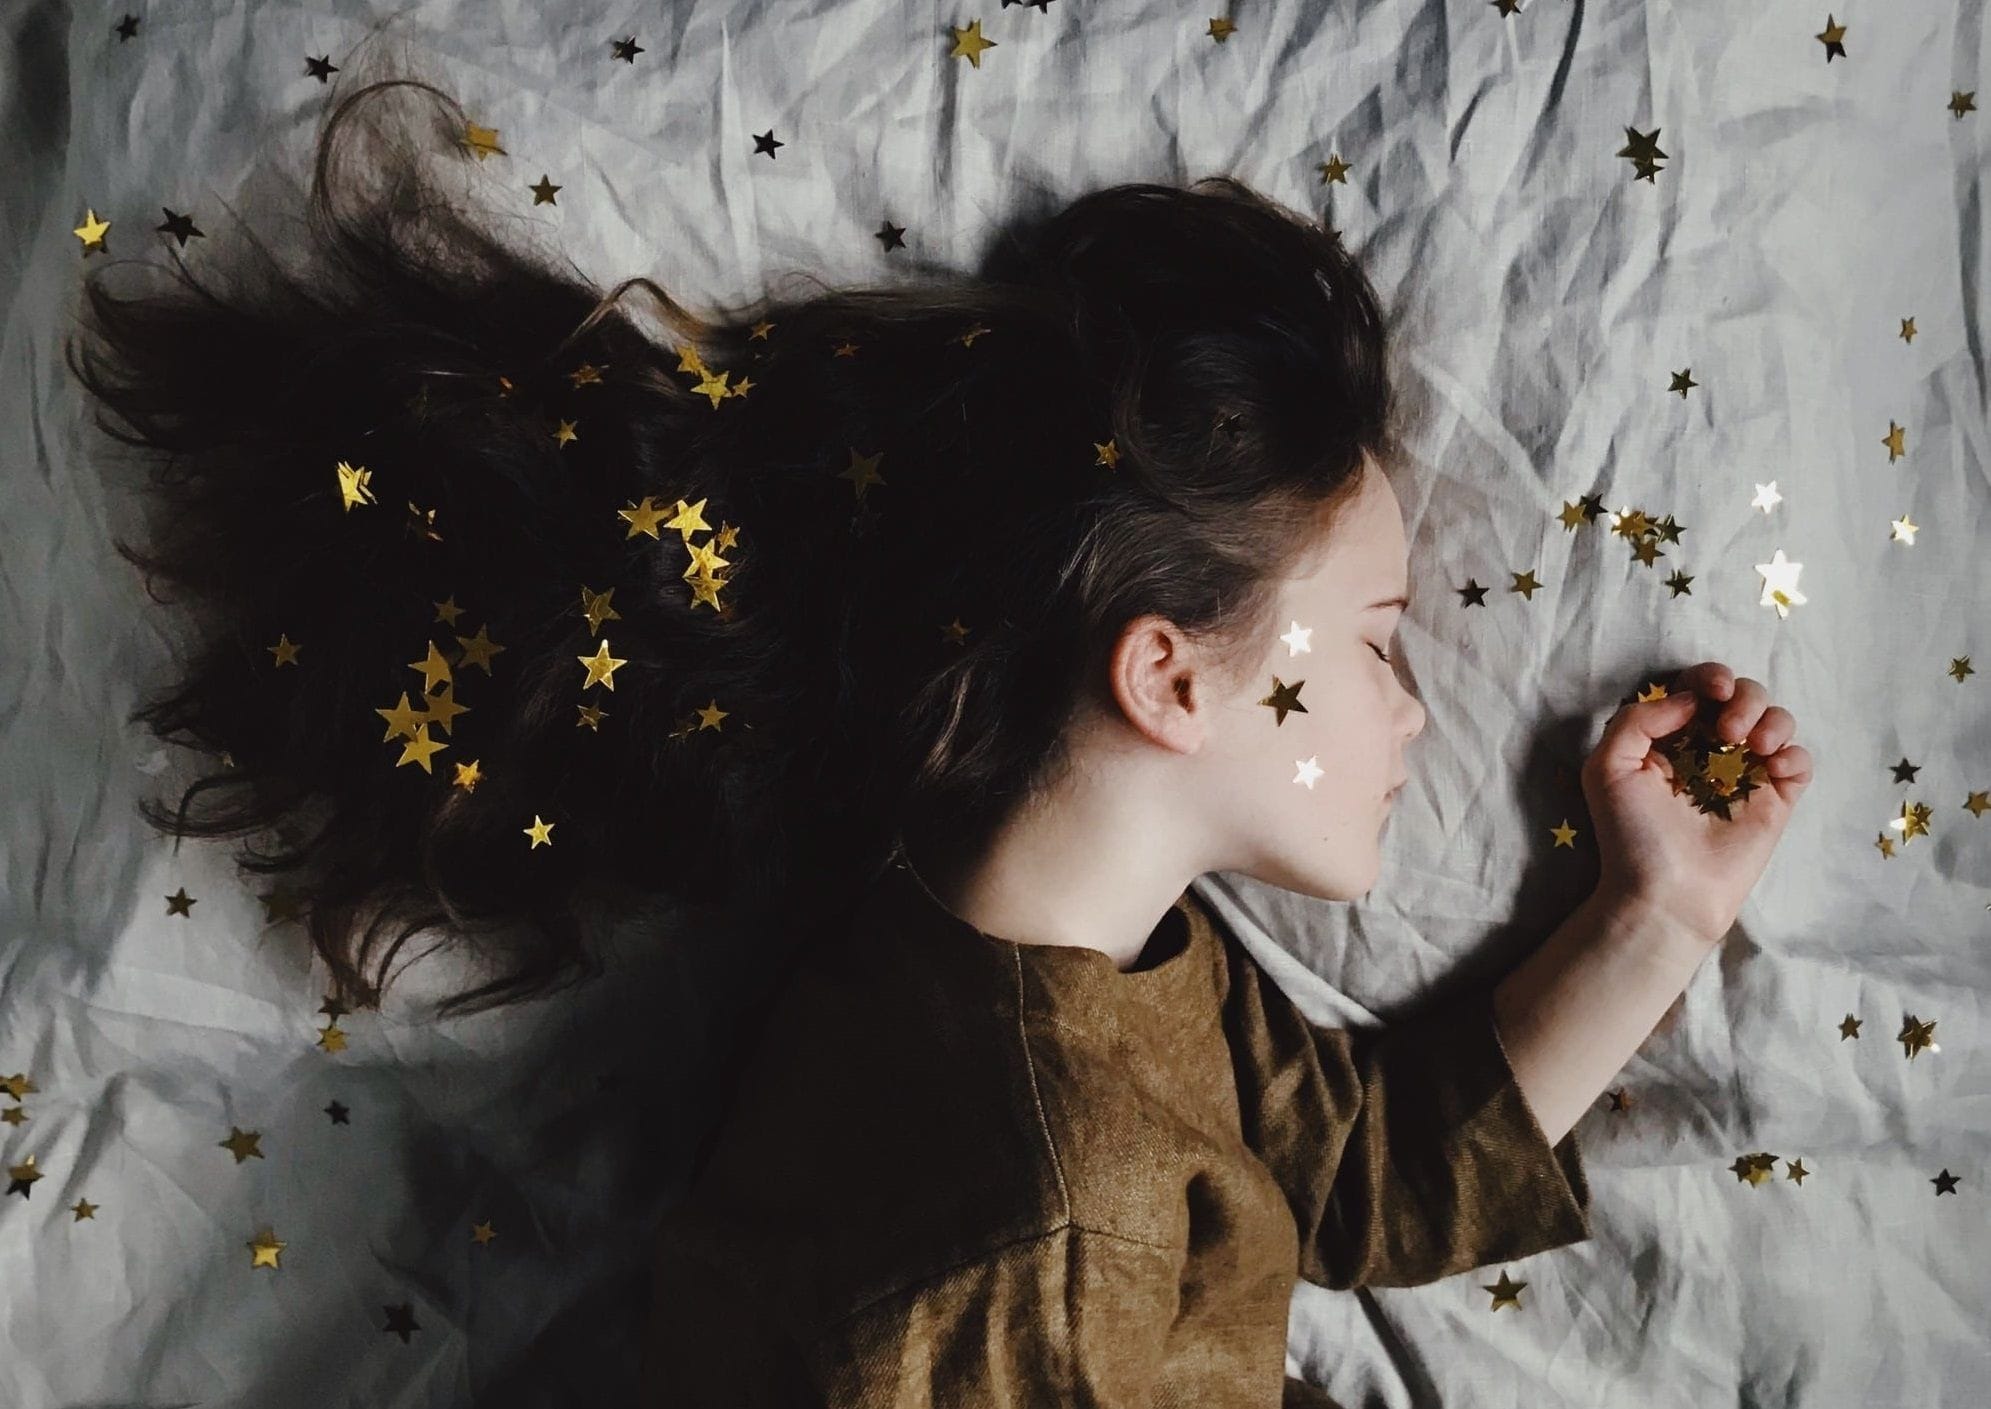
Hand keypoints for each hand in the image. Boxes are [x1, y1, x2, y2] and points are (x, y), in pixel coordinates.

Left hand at [1579, 661, 1813, 945]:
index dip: (1711, 677)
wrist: (1665, 892)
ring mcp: (1746, 773)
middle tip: (1728, 731)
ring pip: (1778, 720)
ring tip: (1750, 745)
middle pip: (1746, 695)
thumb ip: (1636, 720)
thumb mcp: (1607, 767)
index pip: (1699, 687)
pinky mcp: (1775, 800)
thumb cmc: (1630, 834)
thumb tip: (1688, 699)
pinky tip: (1772, 767)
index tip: (1713, 691)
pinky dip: (1793, 753)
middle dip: (1744, 697)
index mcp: (1672, 737)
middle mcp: (1711, 749)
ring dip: (1771, 719)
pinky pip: (1800, 760)